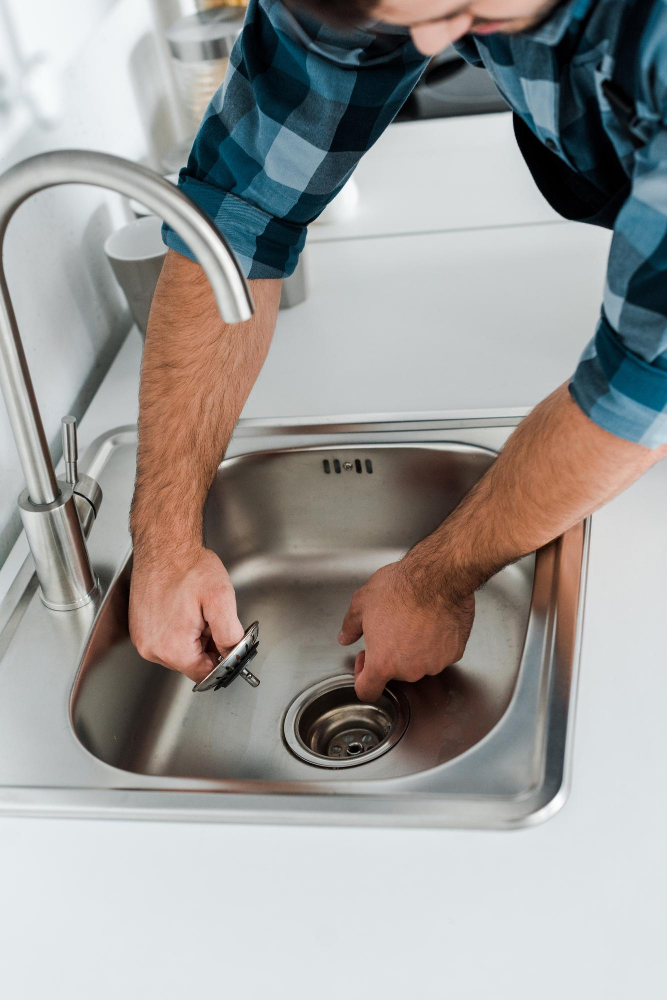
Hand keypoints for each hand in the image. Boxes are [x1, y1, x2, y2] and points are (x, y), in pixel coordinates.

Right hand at [129, 547, 243, 682]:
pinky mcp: (140, 629)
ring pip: (179, 653)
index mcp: (172, 648)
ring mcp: (142, 639)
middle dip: (207, 645)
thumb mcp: (221, 600)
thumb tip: (233, 658)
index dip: (222, 659)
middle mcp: (151, 648)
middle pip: (191, 664)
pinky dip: (178, 630)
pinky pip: (165, 640)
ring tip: (194, 610)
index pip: (205, 674)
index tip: (226, 642)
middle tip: (209, 617)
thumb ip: (230, 636)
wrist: (164, 545)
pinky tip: (182, 608)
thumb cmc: (188, 566)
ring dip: (193, 637)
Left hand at [338, 560, 474, 701]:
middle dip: (390, 654)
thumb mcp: (362, 602)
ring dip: (414, 649)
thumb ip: (350, 626)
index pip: (367, 691)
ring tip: (413, 620)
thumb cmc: (400, 588)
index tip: (365, 658)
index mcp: (383, 662)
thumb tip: (345, 637)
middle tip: (391, 627)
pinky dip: (436, 642)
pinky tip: (432, 621)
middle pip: (395, 672)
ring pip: (419, 663)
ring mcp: (434, 664)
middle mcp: (410, 670)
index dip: (362, 676)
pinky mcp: (454, 654)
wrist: (438, 577)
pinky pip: (440, 653)